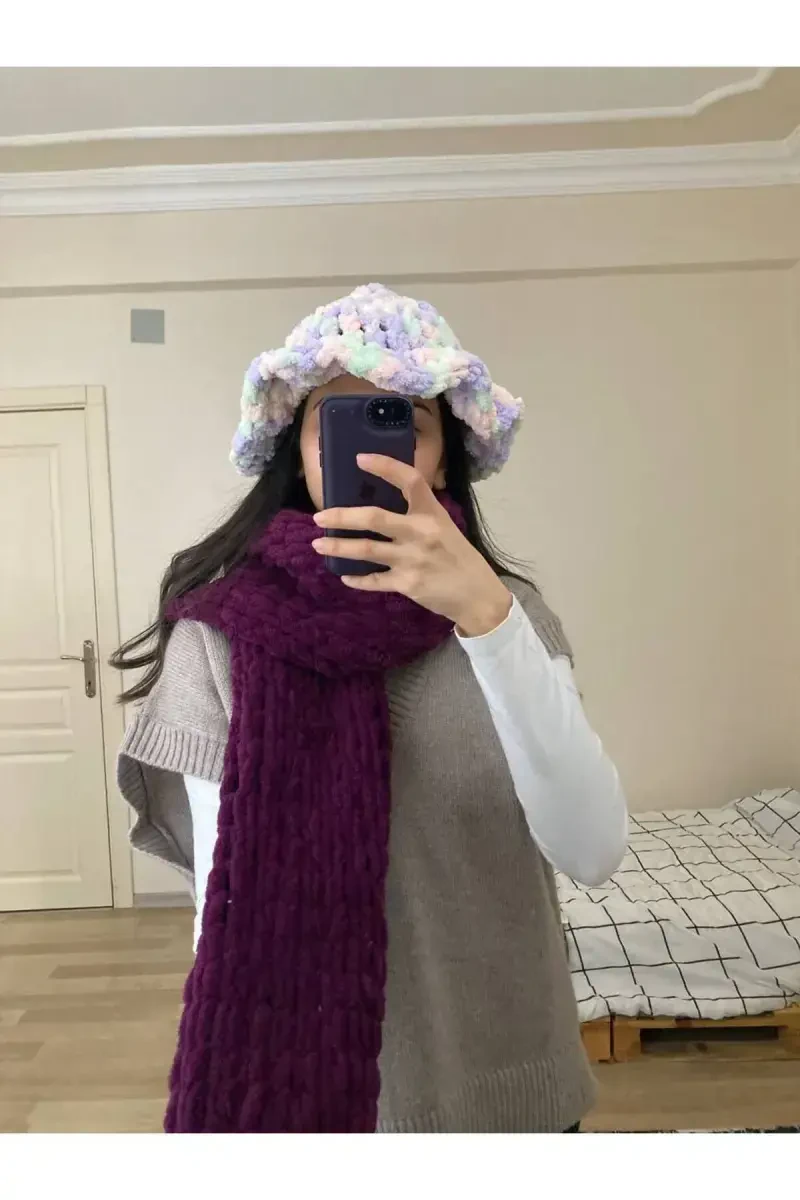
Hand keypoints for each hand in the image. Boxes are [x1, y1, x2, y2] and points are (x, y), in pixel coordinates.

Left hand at [312, 454, 511, 636]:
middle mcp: (420, 532)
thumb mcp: (444, 526)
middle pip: (374, 518)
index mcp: (431, 512)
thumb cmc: (457, 556)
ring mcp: (412, 559)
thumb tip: (380, 505)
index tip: (360, 459)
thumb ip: (417, 514)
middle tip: (319, 516)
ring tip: (318, 544)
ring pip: (365, 550)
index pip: (410, 480)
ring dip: (338, 547)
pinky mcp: (407, 584)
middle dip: (342, 516)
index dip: (385, 466)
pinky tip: (344, 575)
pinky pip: (373, 580)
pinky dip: (356, 579)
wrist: (477, 594)